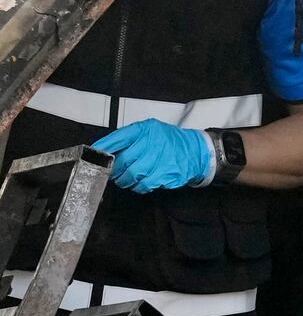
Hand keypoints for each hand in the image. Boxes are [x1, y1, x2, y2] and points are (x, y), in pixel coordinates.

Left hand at [92, 119, 215, 193]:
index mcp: (146, 129)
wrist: (197, 151)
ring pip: (132, 175)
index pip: (118, 138)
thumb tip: (104, 152)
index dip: (103, 148)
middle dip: (115, 170)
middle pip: (123, 160)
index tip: (92, 156)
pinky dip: (140, 186)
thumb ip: (130, 140)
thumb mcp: (151, 132)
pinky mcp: (168, 173)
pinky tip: (141, 183)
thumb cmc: (170, 142)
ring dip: (126, 180)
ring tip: (126, 179)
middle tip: (113, 173)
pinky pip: (145, 184)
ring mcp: (161, 158)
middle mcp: (153, 142)